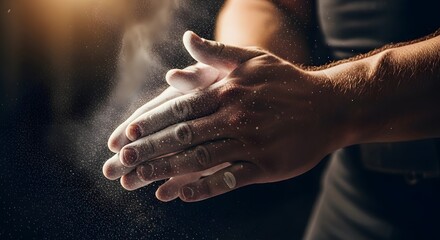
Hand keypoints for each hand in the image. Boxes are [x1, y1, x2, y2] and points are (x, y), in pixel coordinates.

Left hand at [104, 31, 351, 201]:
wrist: (329, 107)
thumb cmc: (287, 83)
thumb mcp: (254, 59)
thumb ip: (217, 54)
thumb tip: (185, 42)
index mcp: (227, 92)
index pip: (179, 109)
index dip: (149, 123)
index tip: (125, 136)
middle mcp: (234, 118)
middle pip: (182, 137)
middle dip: (147, 151)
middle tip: (119, 164)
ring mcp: (249, 144)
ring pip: (199, 160)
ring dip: (166, 172)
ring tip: (138, 181)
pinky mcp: (264, 167)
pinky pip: (228, 180)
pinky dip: (203, 188)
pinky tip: (181, 196)